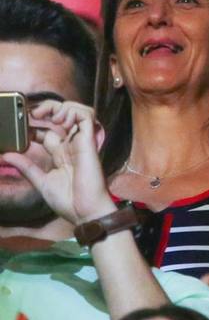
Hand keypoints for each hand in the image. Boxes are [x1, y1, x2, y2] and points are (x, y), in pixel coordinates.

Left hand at [0, 100, 111, 225]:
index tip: (21, 125)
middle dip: (47, 109)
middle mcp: (71, 145)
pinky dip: (74, 112)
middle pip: (63, 115)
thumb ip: (26, 167)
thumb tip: (7, 155)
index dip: (35, 124)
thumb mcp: (41, 182)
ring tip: (50, 117)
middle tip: (33, 114)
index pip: (48, 131)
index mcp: (60, 154)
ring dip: (63, 107)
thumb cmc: (67, 201)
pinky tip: (61, 120)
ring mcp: (81, 142)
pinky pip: (87, 116)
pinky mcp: (89, 141)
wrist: (84, 212)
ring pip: (77, 111)